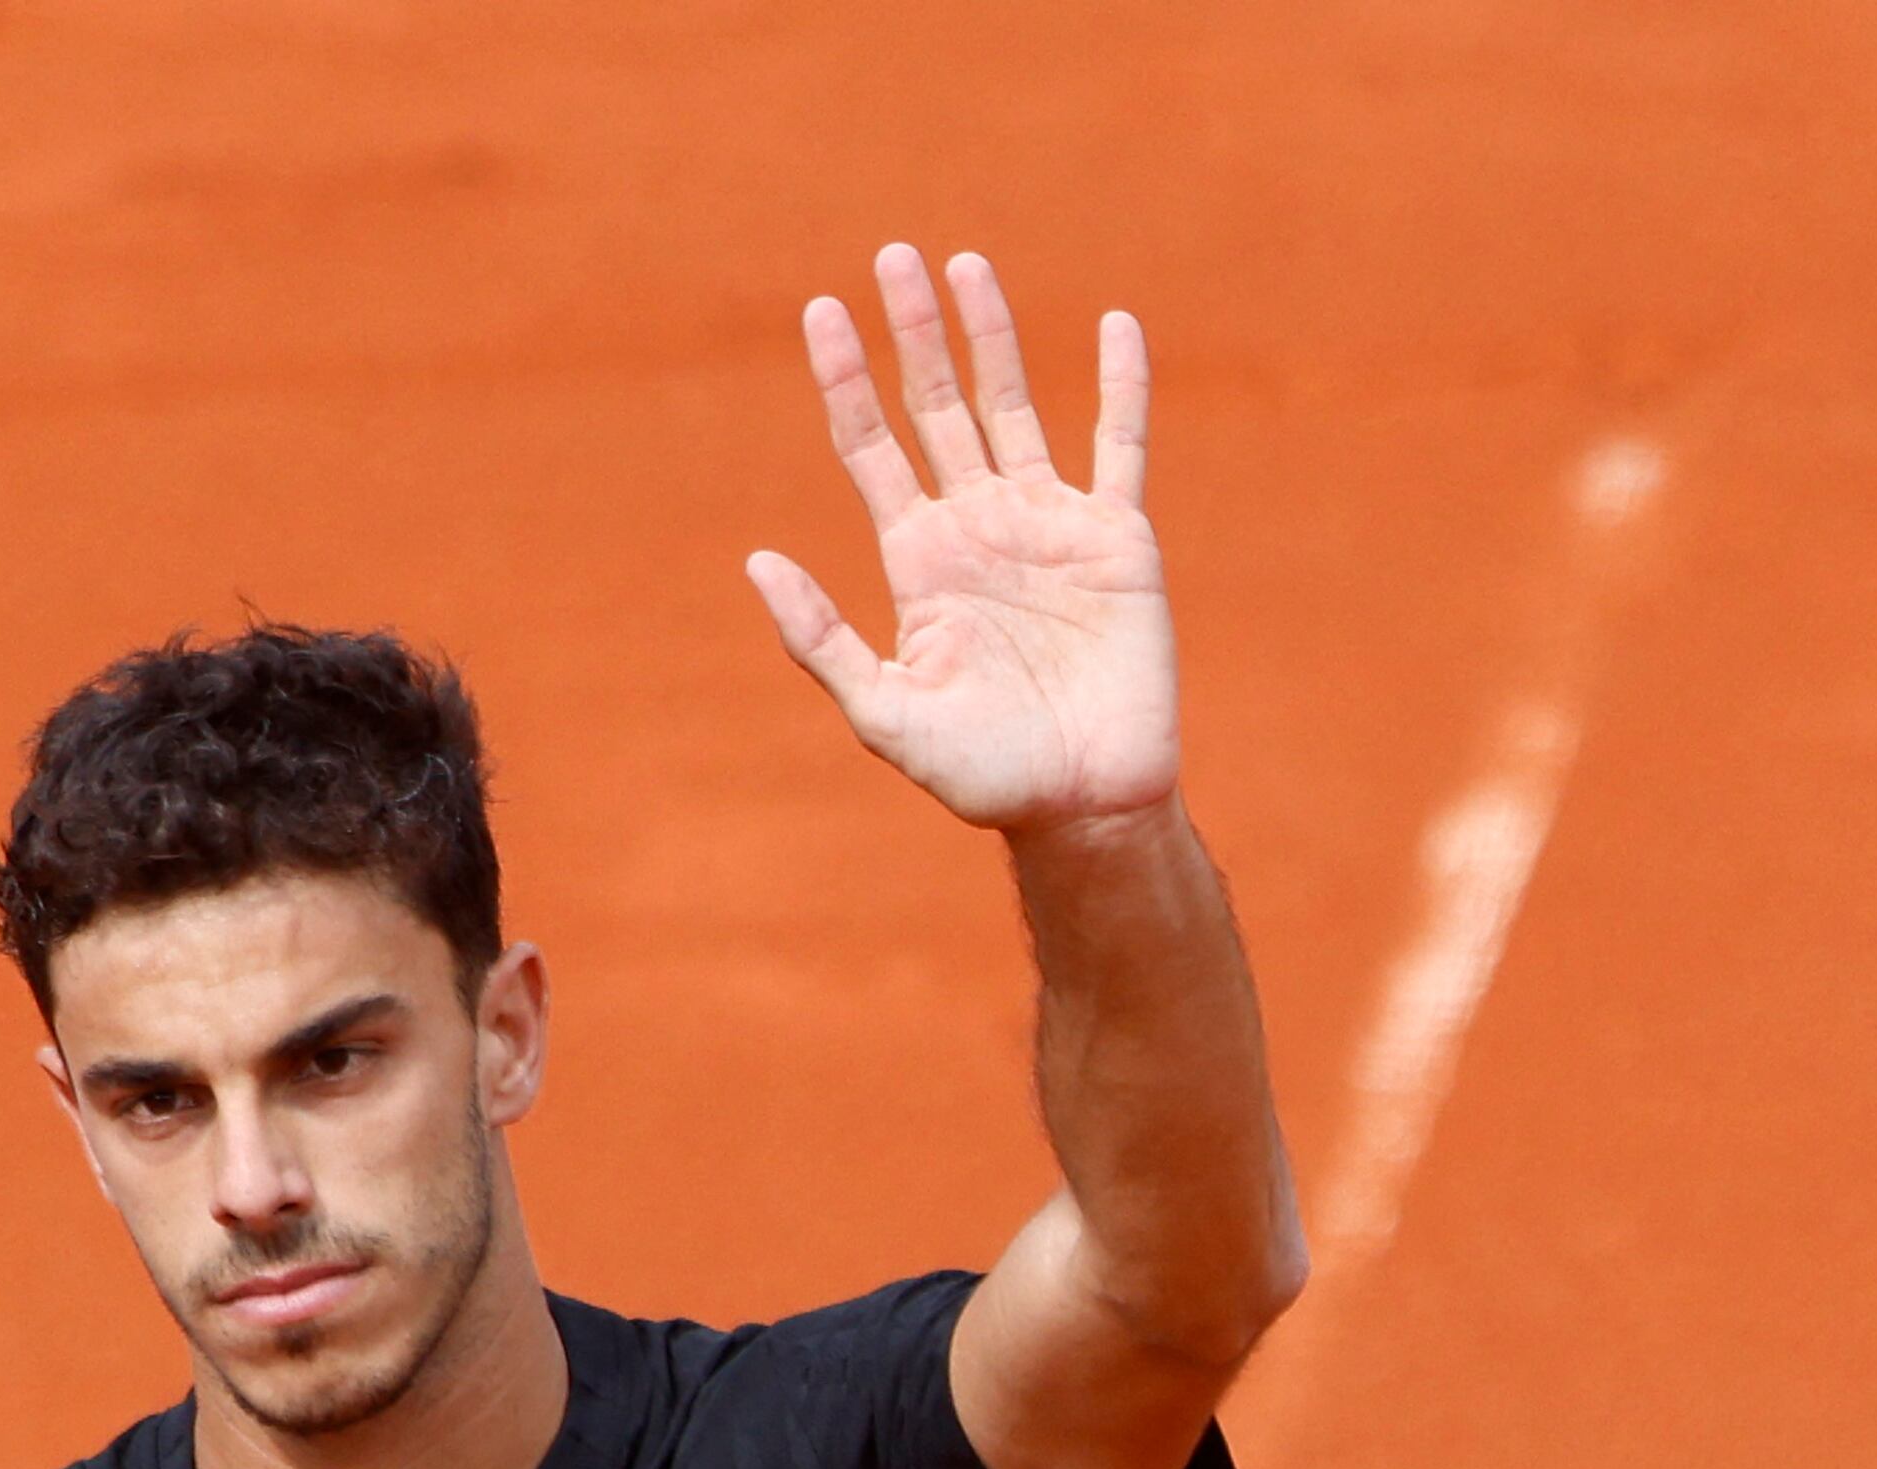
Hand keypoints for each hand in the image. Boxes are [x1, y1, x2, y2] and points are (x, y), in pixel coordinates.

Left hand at [746, 245, 1176, 836]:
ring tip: (966, 264)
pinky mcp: (1119, 540)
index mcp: (920, 559)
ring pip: (1014, 406)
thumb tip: (756, 560)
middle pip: (937, 407)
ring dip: (991, 336)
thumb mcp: (884, 714)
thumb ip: (821, 640)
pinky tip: (1113, 325)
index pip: (872, 447)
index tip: (821, 312)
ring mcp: (1049, 526)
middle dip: (912, 332)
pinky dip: (1120, 387)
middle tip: (892, 254)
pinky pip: (1121, 445)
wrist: (1085, 807)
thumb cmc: (983, 775)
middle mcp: (978, 527)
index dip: (846, 379)